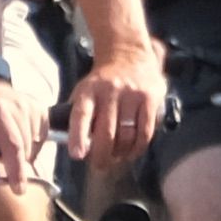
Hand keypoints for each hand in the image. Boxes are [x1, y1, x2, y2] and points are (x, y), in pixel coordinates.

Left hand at [0, 64, 37, 184]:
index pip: (12, 145)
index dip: (16, 169)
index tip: (19, 189)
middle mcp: (17, 106)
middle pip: (25, 149)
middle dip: (15, 163)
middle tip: (1, 161)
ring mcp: (31, 106)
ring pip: (35, 146)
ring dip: (23, 154)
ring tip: (7, 148)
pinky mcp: (40, 109)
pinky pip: (42, 137)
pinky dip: (33, 145)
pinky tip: (20, 138)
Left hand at [67, 43, 163, 164]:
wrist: (128, 55)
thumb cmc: (102, 82)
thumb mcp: (84, 90)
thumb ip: (77, 114)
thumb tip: (70, 145)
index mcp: (89, 90)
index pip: (82, 115)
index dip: (78, 136)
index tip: (77, 155)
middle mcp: (110, 91)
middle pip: (106, 132)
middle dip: (102, 155)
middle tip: (99, 166)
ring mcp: (132, 94)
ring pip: (126, 135)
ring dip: (120, 154)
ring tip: (116, 158)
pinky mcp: (150, 99)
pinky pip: (145, 131)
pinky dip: (138, 147)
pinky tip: (132, 152)